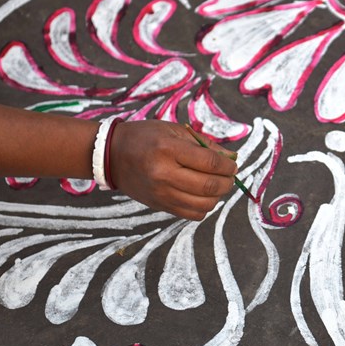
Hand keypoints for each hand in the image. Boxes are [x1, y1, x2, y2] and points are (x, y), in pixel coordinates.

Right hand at [108, 120, 237, 219]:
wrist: (112, 155)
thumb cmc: (146, 137)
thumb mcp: (174, 130)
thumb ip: (204, 144)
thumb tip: (231, 158)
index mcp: (168, 150)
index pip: (210, 163)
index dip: (228, 165)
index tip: (233, 164)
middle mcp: (164, 174)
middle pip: (209, 186)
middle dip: (227, 182)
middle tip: (230, 176)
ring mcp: (161, 193)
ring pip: (204, 204)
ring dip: (217, 196)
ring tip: (216, 185)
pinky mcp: (159, 206)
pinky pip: (191, 214)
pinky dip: (204, 207)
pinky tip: (202, 195)